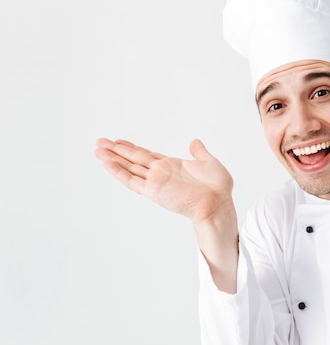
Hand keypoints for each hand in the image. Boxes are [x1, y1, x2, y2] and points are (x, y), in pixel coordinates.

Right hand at [94, 138, 233, 224]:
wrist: (217, 203)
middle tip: (100, 142)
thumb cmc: (217, 188)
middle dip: (117, 150)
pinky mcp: (153, 190)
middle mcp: (161, 174)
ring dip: (113, 159)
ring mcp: (155, 182)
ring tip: (97, 150)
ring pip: (129, 168)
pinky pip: (131, 180)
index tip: (119, 141)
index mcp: (172, 166)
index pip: (147, 155)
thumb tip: (194, 142)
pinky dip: (118, 172)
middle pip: (133, 159)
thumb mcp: (209, 163)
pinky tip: (106, 163)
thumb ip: (199, 152)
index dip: (133, 148)